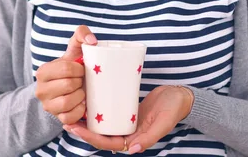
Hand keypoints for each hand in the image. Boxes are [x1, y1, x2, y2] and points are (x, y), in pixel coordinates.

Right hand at [35, 25, 97, 124]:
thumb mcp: (75, 49)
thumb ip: (81, 34)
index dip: (79, 68)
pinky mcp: (56, 118)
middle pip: (68, 85)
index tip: (82, 68)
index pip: (66, 68)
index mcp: (43, 71)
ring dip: (80, 96)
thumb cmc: (73, 66)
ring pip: (67, 103)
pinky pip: (70, 118)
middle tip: (82, 80)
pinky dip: (80, 111)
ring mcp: (48, 106)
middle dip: (80, 82)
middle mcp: (41, 90)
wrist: (68, 87)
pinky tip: (82, 103)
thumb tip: (92, 41)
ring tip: (82, 91)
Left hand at [64, 85, 193, 153]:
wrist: (181, 96)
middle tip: (66, 119)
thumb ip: (149, 137)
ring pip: (103, 125)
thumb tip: (132, 149)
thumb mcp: (163, 123)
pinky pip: (110, 114)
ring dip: (88, 121)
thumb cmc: (173, 109)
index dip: (89, 137)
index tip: (74, 128)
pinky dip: (99, 110)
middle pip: (100, 135)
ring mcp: (127, 122)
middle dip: (83, 130)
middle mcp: (128, 133)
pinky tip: (89, 101)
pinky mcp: (127, 111)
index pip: (106, 142)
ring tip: (73, 111)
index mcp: (134, 140)